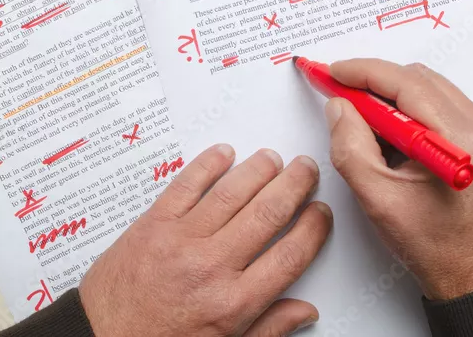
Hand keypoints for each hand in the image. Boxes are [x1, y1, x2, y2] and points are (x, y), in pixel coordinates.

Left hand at [79, 145, 331, 335]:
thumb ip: (268, 328)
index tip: (320, 213)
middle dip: (293, 185)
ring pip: (231, 193)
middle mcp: (212, 267)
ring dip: (258, 170)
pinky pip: (186, 185)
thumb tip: (305, 310)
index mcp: (234, 303)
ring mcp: (181, 241)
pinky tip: (224, 154)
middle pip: (267, 215)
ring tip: (273, 158)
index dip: (312, 229)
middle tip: (306, 169)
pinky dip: (207, 165)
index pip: (290, 255)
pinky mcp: (152, 223)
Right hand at [324, 59, 472, 300]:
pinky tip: (390, 135)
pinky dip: (408, 110)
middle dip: (373, 83)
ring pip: (427, 87)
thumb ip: (350, 146)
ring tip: (364, 124)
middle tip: (338, 97)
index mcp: (460, 140)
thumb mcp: (377, 197)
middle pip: (417, 79)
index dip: (362, 72)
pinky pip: (438, 103)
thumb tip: (338, 106)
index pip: (406, 83)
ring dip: (390, 97)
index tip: (331, 73)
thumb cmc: (433, 244)